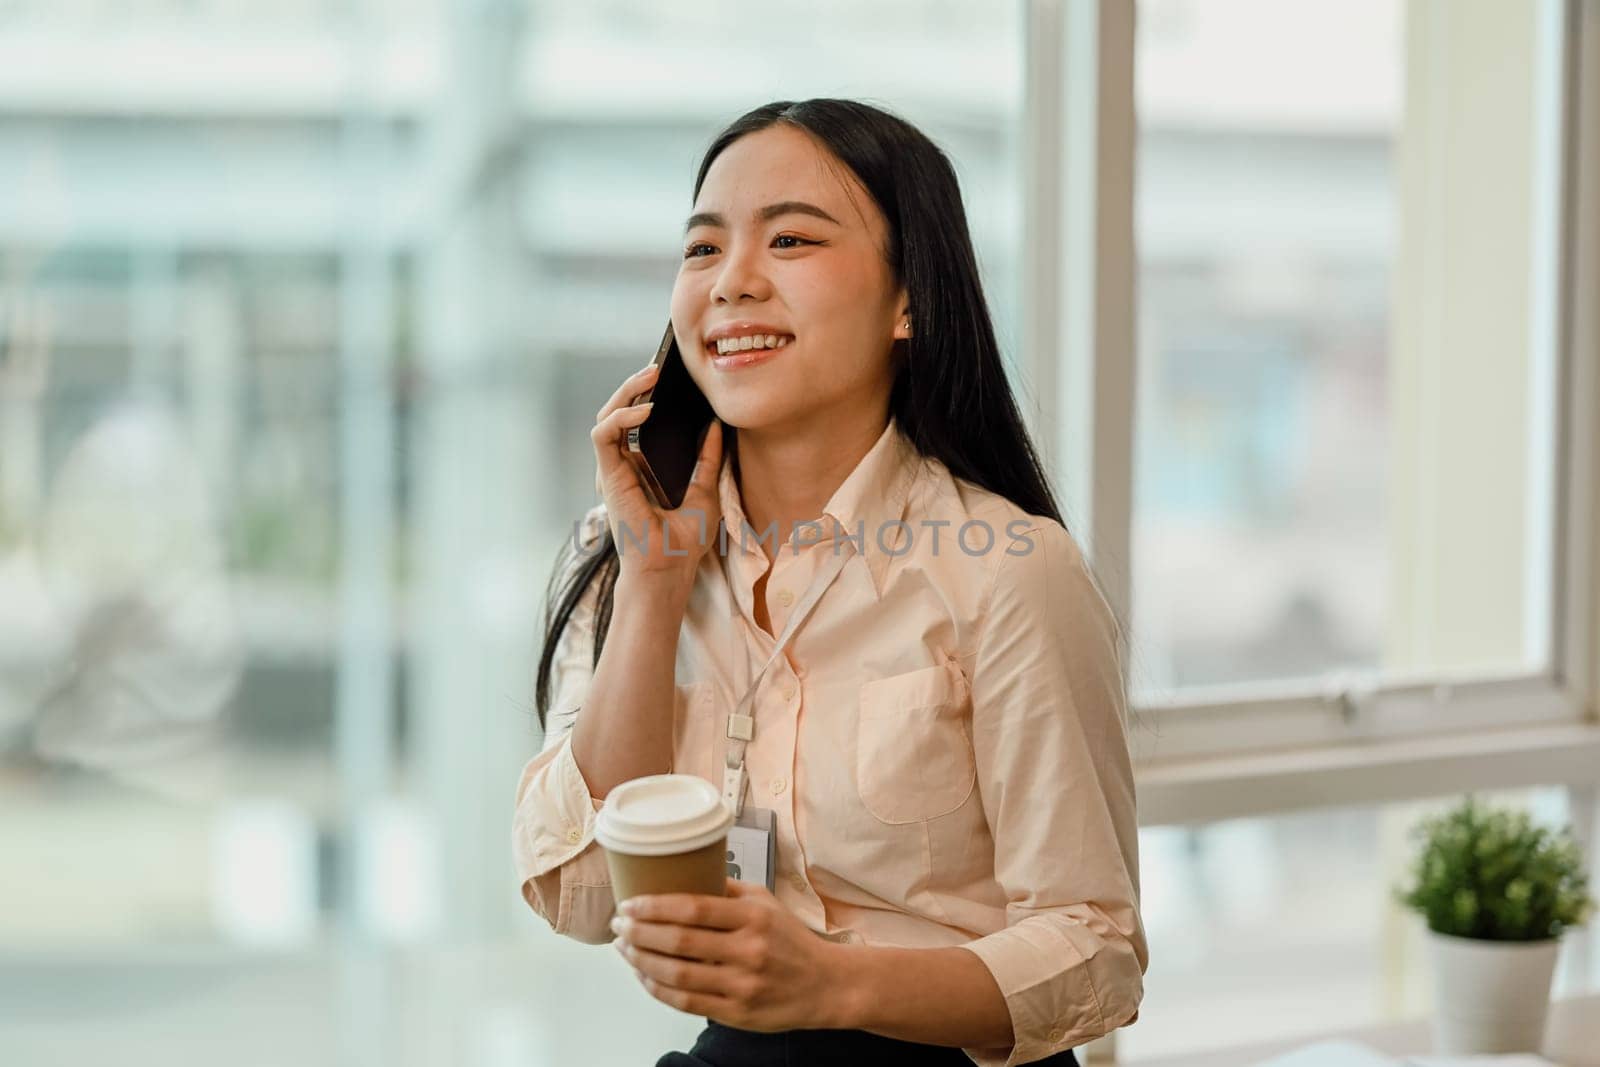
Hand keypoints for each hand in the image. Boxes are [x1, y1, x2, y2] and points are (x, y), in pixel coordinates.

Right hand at [590, 362, 722, 585]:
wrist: (669, 570)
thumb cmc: (683, 541)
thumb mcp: (706, 490)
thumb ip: (708, 458)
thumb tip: (715, 424)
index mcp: (641, 467)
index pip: (637, 420)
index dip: (648, 394)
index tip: (669, 375)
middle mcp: (622, 465)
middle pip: (620, 412)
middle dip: (636, 385)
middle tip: (659, 367)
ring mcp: (612, 470)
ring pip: (607, 416)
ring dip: (626, 392)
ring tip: (651, 376)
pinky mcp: (607, 476)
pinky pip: (603, 435)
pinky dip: (620, 417)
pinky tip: (643, 410)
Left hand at [610, 877, 852, 1031]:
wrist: (825, 985)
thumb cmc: (791, 940)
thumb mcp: (766, 903)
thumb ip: (727, 890)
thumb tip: (683, 872)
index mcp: (753, 917)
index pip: (693, 907)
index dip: (654, 906)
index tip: (629, 903)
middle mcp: (747, 950)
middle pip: (678, 941)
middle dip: (639, 931)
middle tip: (618, 923)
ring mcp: (741, 985)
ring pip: (677, 975)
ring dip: (641, 960)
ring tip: (624, 947)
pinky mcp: (737, 1013)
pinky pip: (686, 1002)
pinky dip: (657, 988)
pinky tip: (643, 976)